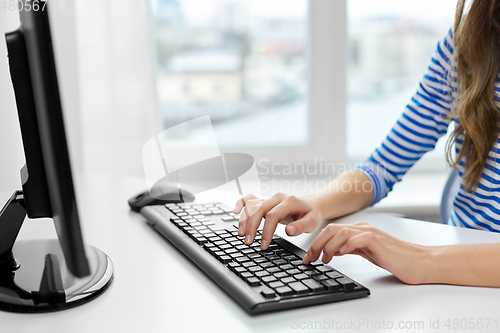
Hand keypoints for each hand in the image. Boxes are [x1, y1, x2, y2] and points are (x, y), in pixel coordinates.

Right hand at [233, 193, 323, 249]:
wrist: (312, 205)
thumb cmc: (311, 214)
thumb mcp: (312, 222)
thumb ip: (301, 226)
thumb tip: (288, 231)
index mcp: (289, 202)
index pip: (273, 215)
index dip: (266, 230)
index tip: (264, 245)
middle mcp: (277, 198)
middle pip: (259, 209)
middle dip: (251, 226)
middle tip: (248, 242)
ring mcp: (270, 198)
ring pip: (252, 205)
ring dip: (244, 219)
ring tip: (241, 234)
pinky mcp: (265, 201)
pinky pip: (250, 199)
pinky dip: (241, 203)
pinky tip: (236, 211)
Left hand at [302, 222, 429, 284]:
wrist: (420, 262)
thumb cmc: (396, 258)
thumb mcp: (367, 253)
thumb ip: (351, 248)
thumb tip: (332, 251)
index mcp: (359, 231)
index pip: (331, 231)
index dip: (316, 243)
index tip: (308, 258)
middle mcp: (362, 229)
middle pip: (331, 229)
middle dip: (316, 244)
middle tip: (310, 259)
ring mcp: (370, 233)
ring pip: (341, 232)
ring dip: (328, 246)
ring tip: (324, 259)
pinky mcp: (378, 241)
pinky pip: (357, 238)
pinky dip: (346, 244)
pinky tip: (340, 254)